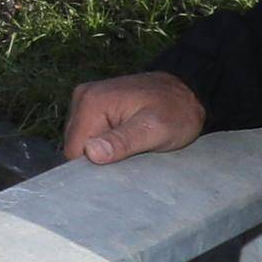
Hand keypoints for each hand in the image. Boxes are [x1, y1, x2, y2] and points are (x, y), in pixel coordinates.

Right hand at [62, 72, 206, 166]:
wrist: (187, 91)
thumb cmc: (176, 111)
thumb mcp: (154, 130)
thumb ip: (123, 142)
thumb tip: (91, 153)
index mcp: (91, 103)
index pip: (74, 151)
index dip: (93, 167)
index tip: (119, 170)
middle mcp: (82, 98)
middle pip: (75, 147)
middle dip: (99, 159)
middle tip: (129, 158)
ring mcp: (86, 100)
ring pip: (82, 143)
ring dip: (102, 152)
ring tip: (130, 149)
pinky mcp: (94, 106)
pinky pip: (90, 134)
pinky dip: (105, 144)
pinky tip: (124, 142)